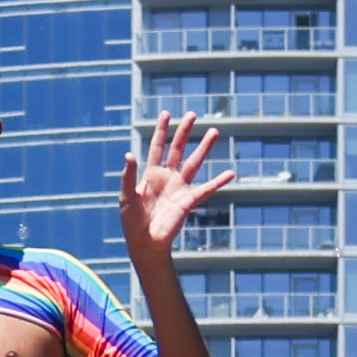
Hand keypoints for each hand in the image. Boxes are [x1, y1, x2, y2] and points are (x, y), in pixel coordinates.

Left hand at [122, 114, 234, 256]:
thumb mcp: (127, 196)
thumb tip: (129, 154)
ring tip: (215, 131)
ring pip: (194, 163)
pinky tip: (230, 173)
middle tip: (193, 114)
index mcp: (150, 174)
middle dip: (184, 132)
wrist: (145, 243)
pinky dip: (218, 182)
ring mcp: (179, 188)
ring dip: (204, 147)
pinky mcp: (188, 201)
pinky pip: (206, 189)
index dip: (161, 130)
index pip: (157, 147)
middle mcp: (167, 177)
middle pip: (177, 149)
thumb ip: (129, 175)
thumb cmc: (132, 222)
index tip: (166, 114)